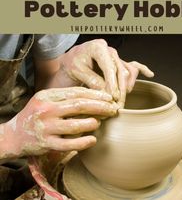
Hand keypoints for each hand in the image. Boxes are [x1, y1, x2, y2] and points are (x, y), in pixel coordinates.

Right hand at [2, 87, 117, 158]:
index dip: (95, 94)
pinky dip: (83, 142)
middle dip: (100, 106)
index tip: (108, 97)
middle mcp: (46, 110)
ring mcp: (46, 127)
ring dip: (92, 123)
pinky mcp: (46, 144)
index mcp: (47, 95)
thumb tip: (94, 95)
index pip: (76, 92)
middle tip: (113, 108)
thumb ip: (65, 96)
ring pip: (75, 125)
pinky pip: (68, 144)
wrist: (14, 136)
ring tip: (100, 122)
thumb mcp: (46, 99)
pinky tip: (93, 140)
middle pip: (79, 105)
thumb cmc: (36, 115)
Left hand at [58, 39, 153, 106]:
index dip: (113, 83)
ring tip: (121, 98)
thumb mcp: (77, 71)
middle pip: (122, 71)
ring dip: (127, 86)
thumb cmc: (72, 63)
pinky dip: (142, 69)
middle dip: (121, 90)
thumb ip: (92, 80)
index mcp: (98, 47)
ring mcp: (115, 56)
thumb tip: (107, 93)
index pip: (110, 67)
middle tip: (118, 105)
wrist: (70, 60)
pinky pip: (133, 65)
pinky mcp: (118, 62)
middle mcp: (109, 50)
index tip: (113, 97)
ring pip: (128, 71)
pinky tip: (149, 74)